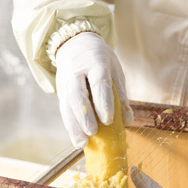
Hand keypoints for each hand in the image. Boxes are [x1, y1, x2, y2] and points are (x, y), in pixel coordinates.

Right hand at [55, 32, 132, 147]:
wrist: (74, 44)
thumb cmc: (100, 60)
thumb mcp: (114, 70)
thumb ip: (121, 95)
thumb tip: (127, 121)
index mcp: (95, 63)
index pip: (98, 83)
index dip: (103, 102)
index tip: (108, 120)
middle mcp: (76, 72)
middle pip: (77, 94)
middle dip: (84, 115)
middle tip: (92, 132)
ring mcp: (65, 81)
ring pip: (67, 105)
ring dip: (74, 126)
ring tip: (82, 143)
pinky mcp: (60, 91)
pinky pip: (64, 110)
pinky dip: (70, 126)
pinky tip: (76, 139)